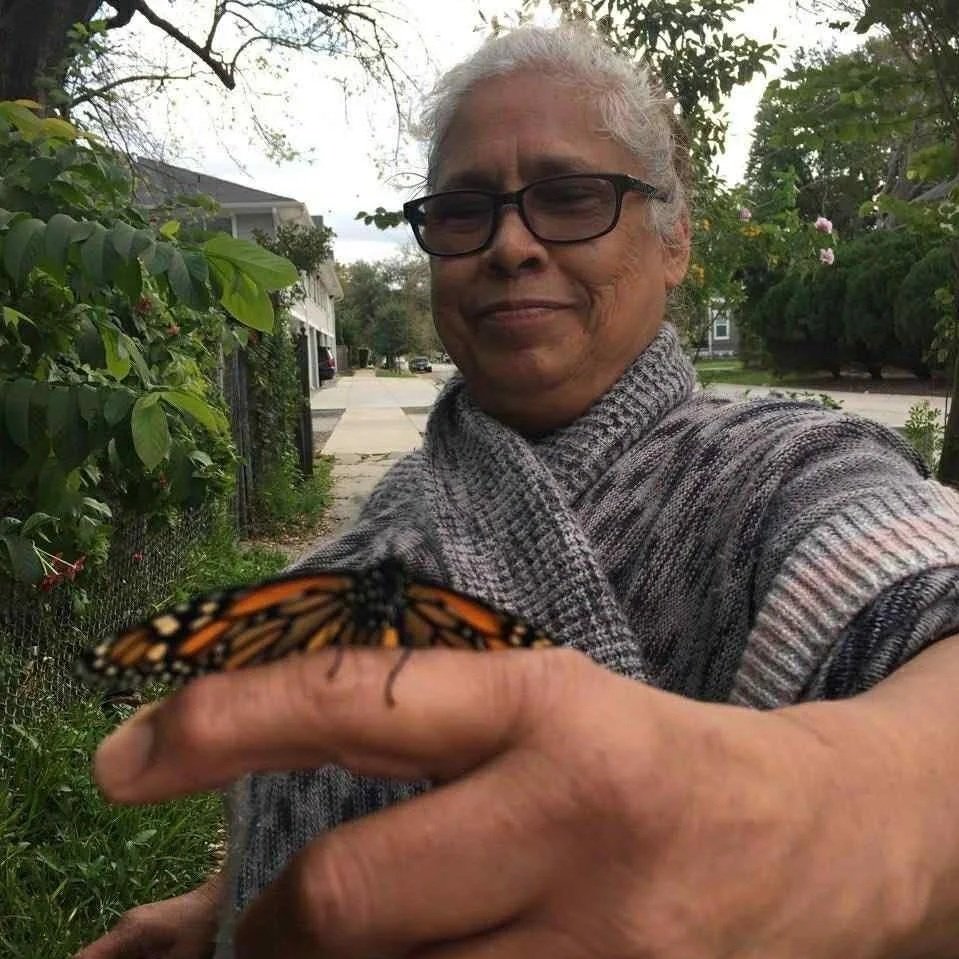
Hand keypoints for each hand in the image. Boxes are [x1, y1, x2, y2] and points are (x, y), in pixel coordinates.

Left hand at [92, 648, 922, 957]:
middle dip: (274, 927)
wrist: (803, 838)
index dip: (225, 726)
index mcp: (539, 706)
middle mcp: (570, 816)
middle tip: (266, 926)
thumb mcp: (519, 731)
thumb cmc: (633, 762)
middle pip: (349, 899)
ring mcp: (605, 944)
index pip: (357, 700)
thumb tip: (178, 882)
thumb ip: (372, 779)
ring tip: (346, 947)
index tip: (122, 758)